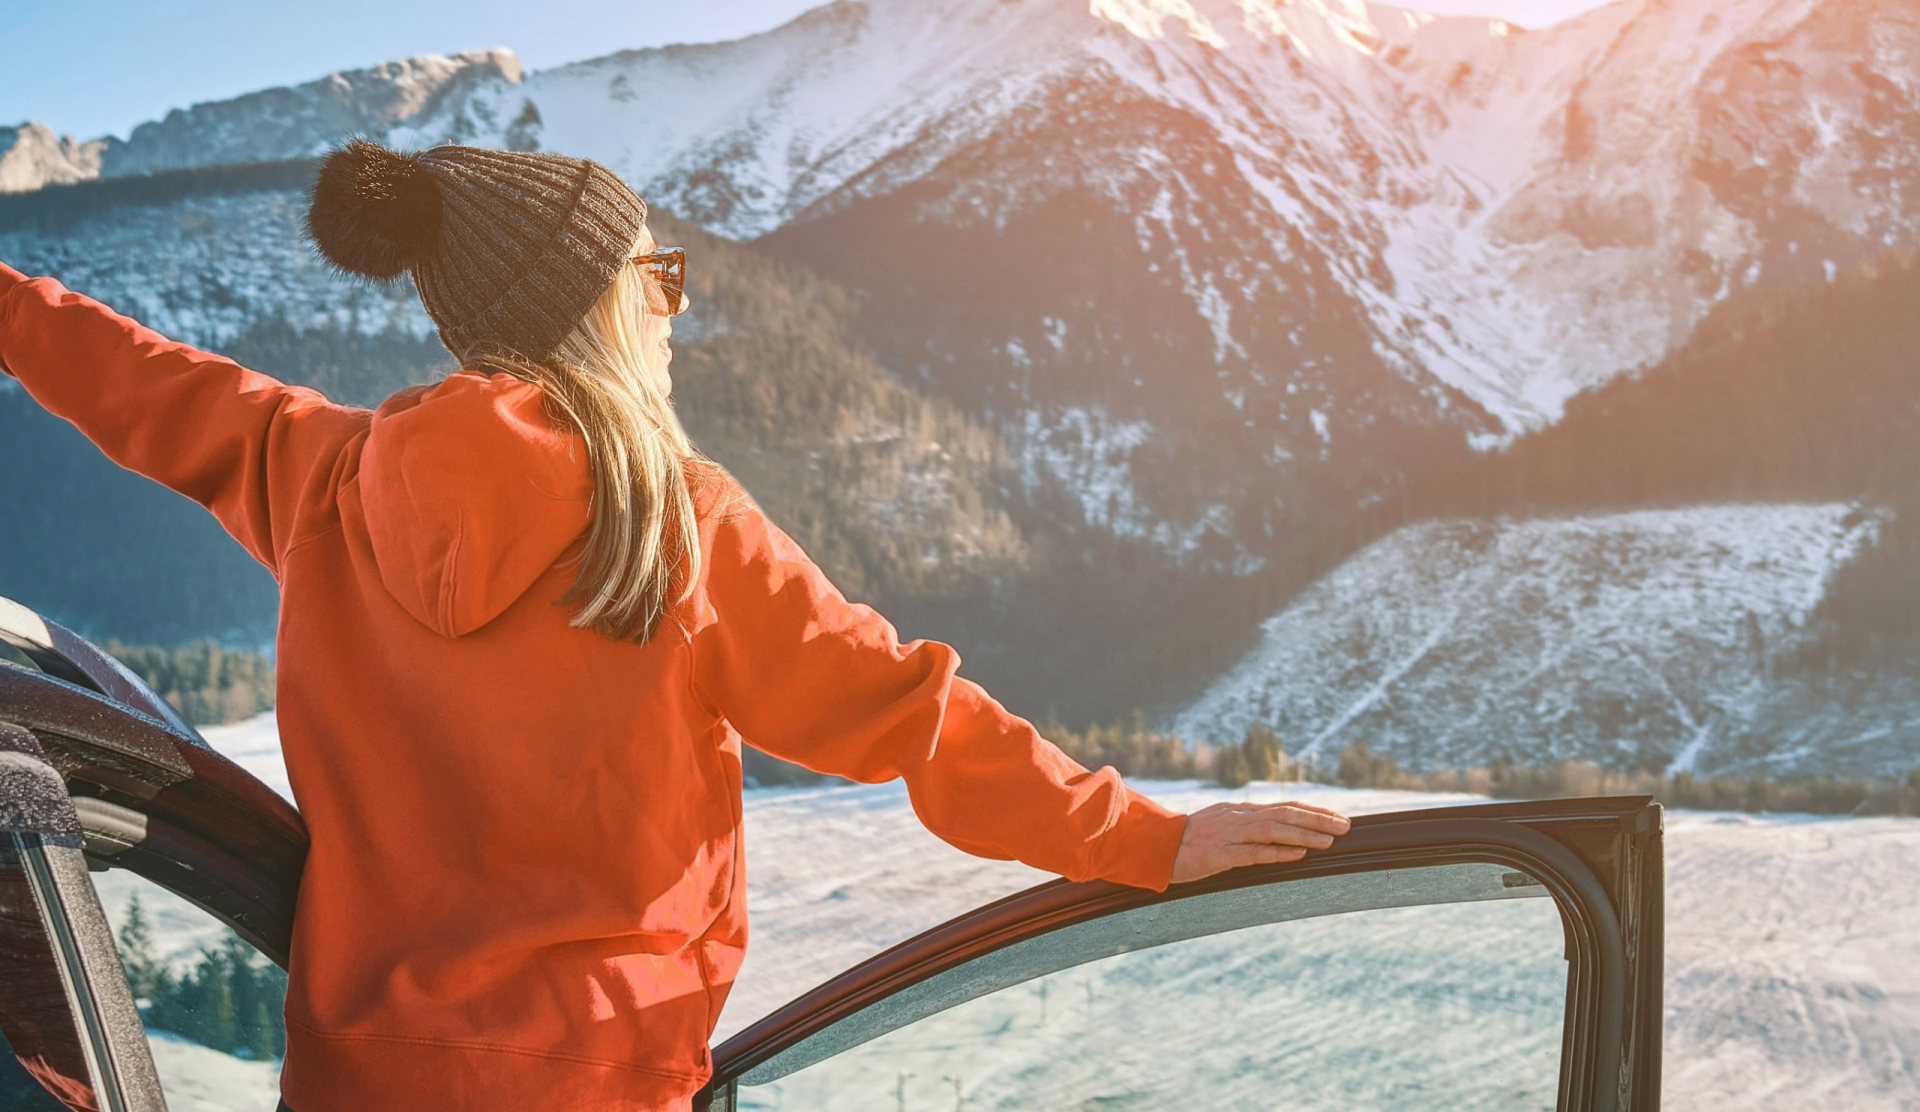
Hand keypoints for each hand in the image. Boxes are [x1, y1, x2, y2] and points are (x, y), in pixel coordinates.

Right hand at [1170, 800, 1351, 883]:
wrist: (1155, 847)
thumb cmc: (1188, 841)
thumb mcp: (1220, 826)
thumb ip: (1246, 826)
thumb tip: (1277, 833)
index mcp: (1240, 811)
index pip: (1284, 807)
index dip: (1312, 811)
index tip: (1337, 817)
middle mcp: (1238, 817)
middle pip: (1284, 814)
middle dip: (1317, 819)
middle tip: (1345, 825)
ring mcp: (1229, 835)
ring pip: (1273, 830)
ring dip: (1304, 834)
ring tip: (1330, 840)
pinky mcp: (1219, 855)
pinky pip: (1253, 852)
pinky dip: (1278, 853)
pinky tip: (1298, 855)